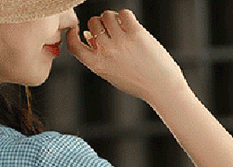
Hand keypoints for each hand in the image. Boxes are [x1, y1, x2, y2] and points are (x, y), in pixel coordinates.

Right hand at [63, 8, 187, 103]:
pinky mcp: (135, 33)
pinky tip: (130, 26)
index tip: (77, 30)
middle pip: (93, 24)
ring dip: (113, 18)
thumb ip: (99, 57)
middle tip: (109, 30)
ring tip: (121, 27)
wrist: (160, 86)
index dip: (72, 35)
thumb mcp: (112, 73)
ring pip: (107, 15)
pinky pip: (124, 13)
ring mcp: (121, 42)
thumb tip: (90, 35)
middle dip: (100, 23)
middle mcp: (107, 53)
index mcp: (98, 65)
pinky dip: (125, 17)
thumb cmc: (137, 82)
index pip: (75, 47)